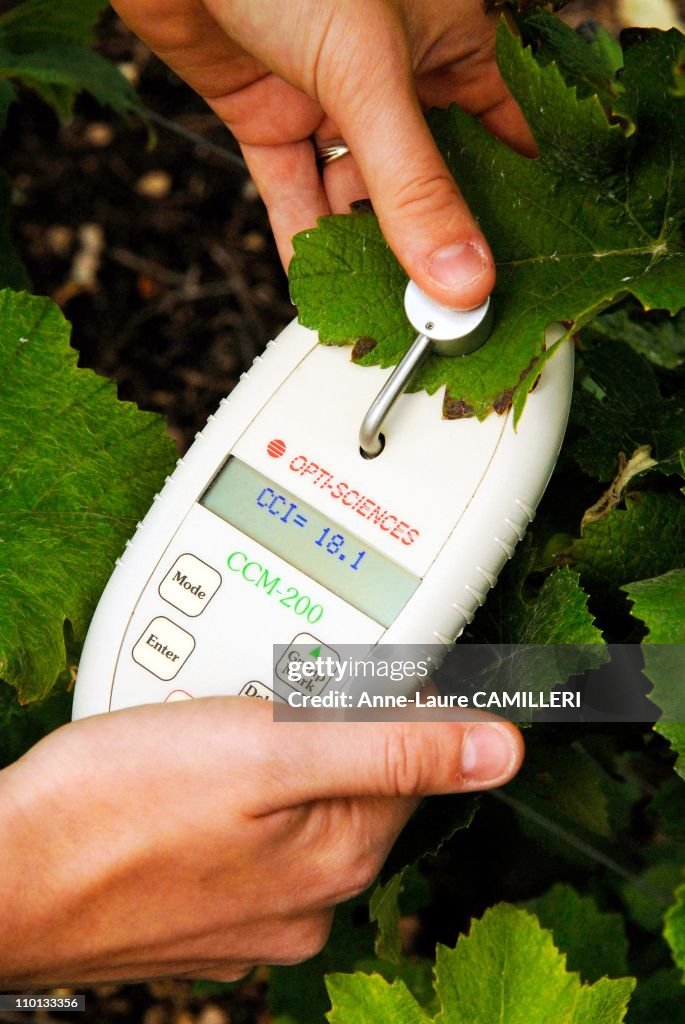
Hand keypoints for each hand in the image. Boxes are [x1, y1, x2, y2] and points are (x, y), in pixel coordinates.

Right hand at [0, 697, 521, 983]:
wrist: (3, 877)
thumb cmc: (114, 808)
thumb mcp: (264, 751)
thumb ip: (387, 746)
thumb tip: (502, 750)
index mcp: (342, 851)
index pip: (417, 752)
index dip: (394, 691)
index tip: (366, 654)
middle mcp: (312, 899)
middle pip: (360, 778)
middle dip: (325, 722)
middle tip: (258, 688)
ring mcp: (257, 913)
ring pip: (301, 805)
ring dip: (275, 757)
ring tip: (209, 729)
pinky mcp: (210, 912)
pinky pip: (252, 836)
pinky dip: (236, 796)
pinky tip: (188, 779)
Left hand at [111, 0, 534, 307]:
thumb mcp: (369, 75)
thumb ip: (414, 185)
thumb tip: (461, 279)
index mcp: (448, 43)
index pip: (496, 141)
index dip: (505, 210)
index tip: (511, 277)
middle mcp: (394, 77)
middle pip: (425, 181)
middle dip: (425, 244)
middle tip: (435, 312)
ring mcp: (329, 100)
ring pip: (356, 194)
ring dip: (360, 249)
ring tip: (374, 310)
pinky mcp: (270, 117)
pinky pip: (293, 191)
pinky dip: (301, 236)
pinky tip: (314, 285)